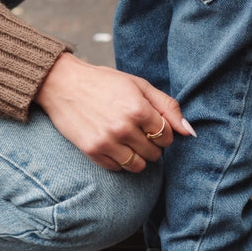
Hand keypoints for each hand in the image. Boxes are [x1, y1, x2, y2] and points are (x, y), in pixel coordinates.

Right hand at [35, 52, 193, 172]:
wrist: (62, 83)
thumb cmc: (103, 82)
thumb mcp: (138, 85)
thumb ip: (167, 106)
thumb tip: (189, 132)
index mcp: (138, 108)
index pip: (167, 136)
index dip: (163, 132)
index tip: (152, 124)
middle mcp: (123, 127)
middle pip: (154, 153)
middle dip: (151, 144)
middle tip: (138, 131)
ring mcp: (107, 141)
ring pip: (138, 165)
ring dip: (138, 156)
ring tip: (128, 140)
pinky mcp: (92, 151)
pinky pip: (118, 168)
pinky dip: (119, 160)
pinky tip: (113, 144)